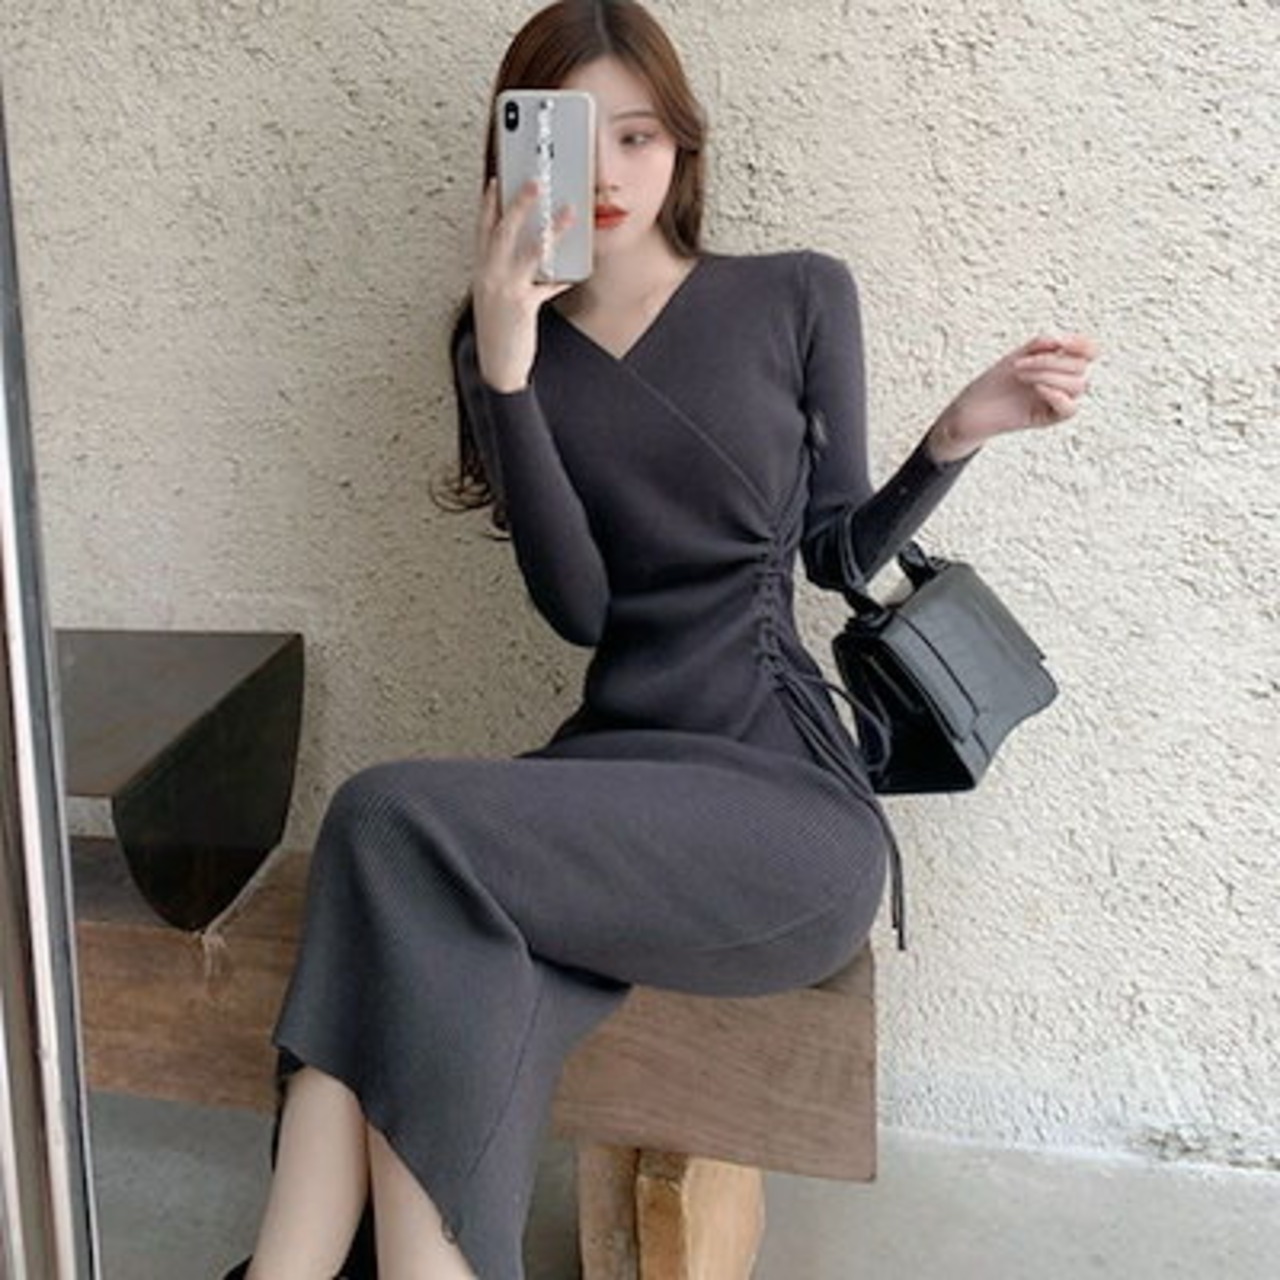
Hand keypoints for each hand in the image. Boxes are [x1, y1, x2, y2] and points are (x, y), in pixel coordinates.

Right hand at [471, 176, 576, 393]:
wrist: (497, 365)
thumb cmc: (500, 330)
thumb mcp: (498, 298)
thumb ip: (513, 276)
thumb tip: (537, 260)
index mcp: (481, 271)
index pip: (482, 229)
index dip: (489, 203)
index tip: (498, 181)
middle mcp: (488, 275)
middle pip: (502, 230)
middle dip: (519, 203)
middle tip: (535, 183)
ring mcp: (503, 289)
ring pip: (526, 250)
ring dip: (548, 229)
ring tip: (566, 212)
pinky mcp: (521, 305)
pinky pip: (547, 284)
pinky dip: (563, 276)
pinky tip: (578, 269)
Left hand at [929, 332, 1100, 461]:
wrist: (970, 410)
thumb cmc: (991, 384)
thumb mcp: (1016, 357)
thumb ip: (1039, 346)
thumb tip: (1058, 341)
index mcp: (1057, 363)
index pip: (1088, 351)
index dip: (1081, 344)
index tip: (1059, 342)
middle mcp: (1060, 381)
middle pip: (1080, 367)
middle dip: (1050, 360)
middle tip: (1019, 364)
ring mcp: (1056, 400)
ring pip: (1078, 385)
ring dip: (1048, 374)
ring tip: (1021, 374)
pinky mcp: (1048, 418)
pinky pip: (1070, 409)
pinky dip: (1056, 395)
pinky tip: (1037, 388)